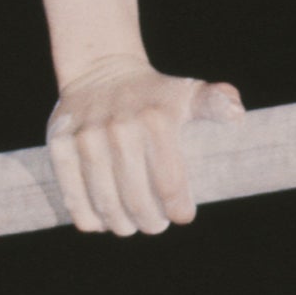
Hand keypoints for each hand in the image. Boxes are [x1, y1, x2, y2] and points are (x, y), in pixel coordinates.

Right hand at [45, 59, 243, 234]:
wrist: (101, 69)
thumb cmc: (154, 94)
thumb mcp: (187, 92)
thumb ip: (215, 101)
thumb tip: (236, 114)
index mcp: (156, 119)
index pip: (170, 184)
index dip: (178, 209)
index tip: (181, 216)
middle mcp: (119, 128)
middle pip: (136, 199)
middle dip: (150, 221)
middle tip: (155, 224)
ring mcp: (86, 136)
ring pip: (104, 202)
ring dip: (120, 224)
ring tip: (129, 225)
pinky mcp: (58, 143)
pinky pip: (72, 194)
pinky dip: (86, 216)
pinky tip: (100, 221)